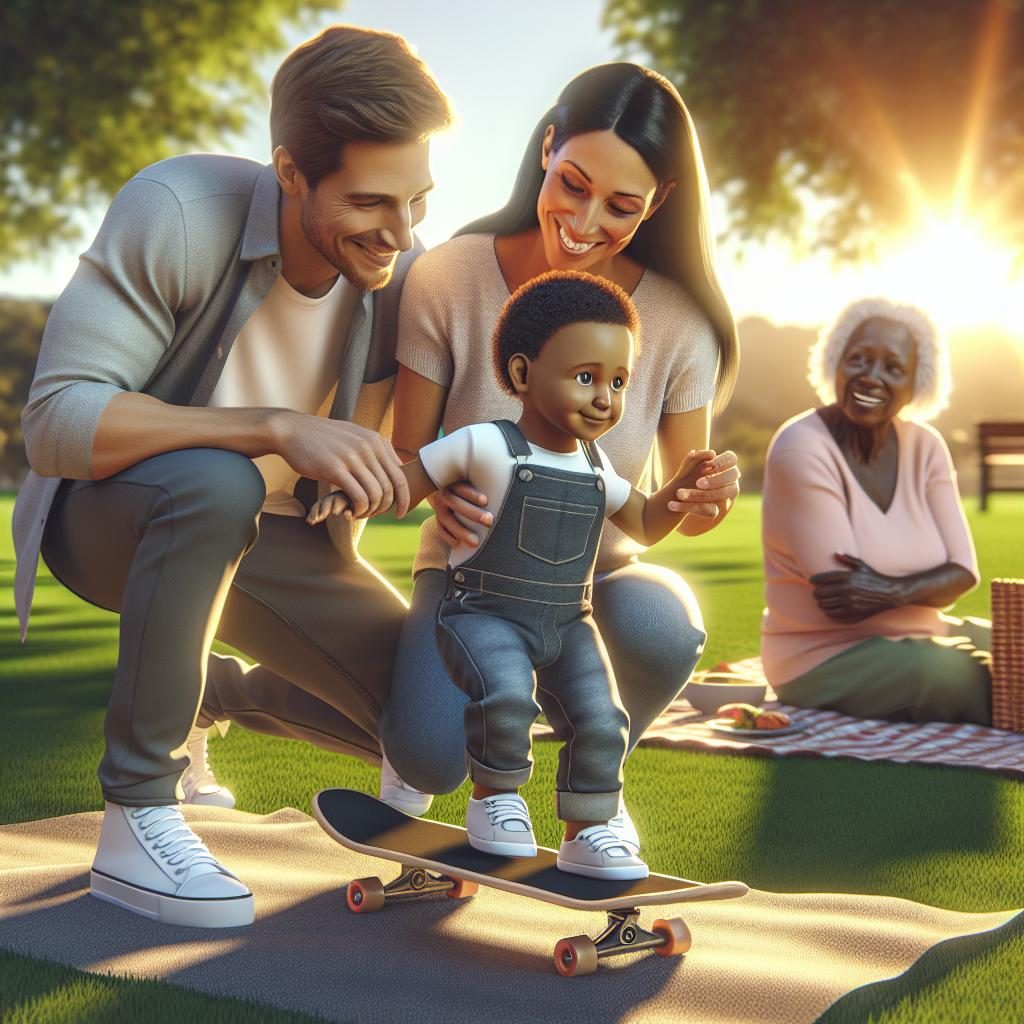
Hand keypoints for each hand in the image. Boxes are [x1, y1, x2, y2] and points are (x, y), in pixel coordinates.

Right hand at [270, 411, 408, 518]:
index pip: (400, 475)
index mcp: (375, 440)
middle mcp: (367, 447)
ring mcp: (352, 457)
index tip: (400, 512)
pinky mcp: (335, 469)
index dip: (403, 498)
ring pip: (376, 495)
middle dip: (385, 508)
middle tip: (373, 516)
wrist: (290, 430)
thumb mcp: (354, 434)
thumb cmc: (322, 437)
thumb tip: (398, 463)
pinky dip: (359, 510)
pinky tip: (350, 513)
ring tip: (359, 514)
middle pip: (390, 488)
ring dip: (370, 511)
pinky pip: (359, 497)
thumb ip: (376, 447)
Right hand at [427, 481, 491, 547]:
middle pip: (455, 503)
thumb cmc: (469, 487)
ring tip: (475, 542)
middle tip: (489, 521)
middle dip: (473, 513)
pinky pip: (440, 529)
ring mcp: (440, 508)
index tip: (485, 501)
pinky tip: (457, 543)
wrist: (446, 490)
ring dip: (461, 531)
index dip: (472, 494)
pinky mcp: (438, 519)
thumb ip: (484, 484)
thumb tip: (513, 480)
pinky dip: (448, 537)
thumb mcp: (473, 482)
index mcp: (455, 483)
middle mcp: (445, 495)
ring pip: (446, 519)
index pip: (461, 487)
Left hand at [668, 449, 739, 518]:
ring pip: (719, 496)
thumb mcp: (690, 465)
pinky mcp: (716, 511)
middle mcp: (730, 480)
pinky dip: (689, 507)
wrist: (682, 499)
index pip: (731, 459)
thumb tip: (700, 453)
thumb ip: (695, 459)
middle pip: (730, 478)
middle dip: (714, 480)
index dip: (722, 461)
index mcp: (726, 465)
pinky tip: (673, 505)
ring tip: (679, 493)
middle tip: (698, 483)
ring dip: (698, 495)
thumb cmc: (689, 475)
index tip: (709, 464)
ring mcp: (726, 497)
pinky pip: (707, 510)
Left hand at [809, 553, 904, 621]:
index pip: (822, 579)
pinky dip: (827, 611)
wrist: (890, 593)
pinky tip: (828, 608)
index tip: (812, 580)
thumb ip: (848, 559)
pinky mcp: (853, 612)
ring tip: (821, 600)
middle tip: (817, 592)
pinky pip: (832, 613)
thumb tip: (835, 552)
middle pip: (820, 593)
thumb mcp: (862, 566)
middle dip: (816, 592)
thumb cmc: (874, 577)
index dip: (814, 580)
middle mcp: (847, 589)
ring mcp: (849, 602)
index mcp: (847, 577)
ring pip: (824, 604)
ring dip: (821, 602)